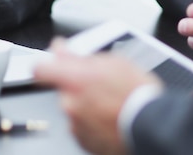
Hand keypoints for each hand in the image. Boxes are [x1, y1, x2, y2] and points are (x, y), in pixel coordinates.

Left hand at [34, 41, 162, 154]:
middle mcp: (69, 104)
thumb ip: (82, 56)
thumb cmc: (137, 93)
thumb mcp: (114, 61)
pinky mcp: (84, 141)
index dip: (48, 62)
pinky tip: (111, 114)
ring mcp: (76, 125)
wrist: (151, 125)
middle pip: (64, 88)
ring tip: (112, 100)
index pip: (41, 69)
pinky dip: (93, 119)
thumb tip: (62, 50)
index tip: (57, 58)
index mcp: (75, 80)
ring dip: (88, 102)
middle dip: (79, 83)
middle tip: (102, 81)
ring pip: (75, 107)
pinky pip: (82, 124)